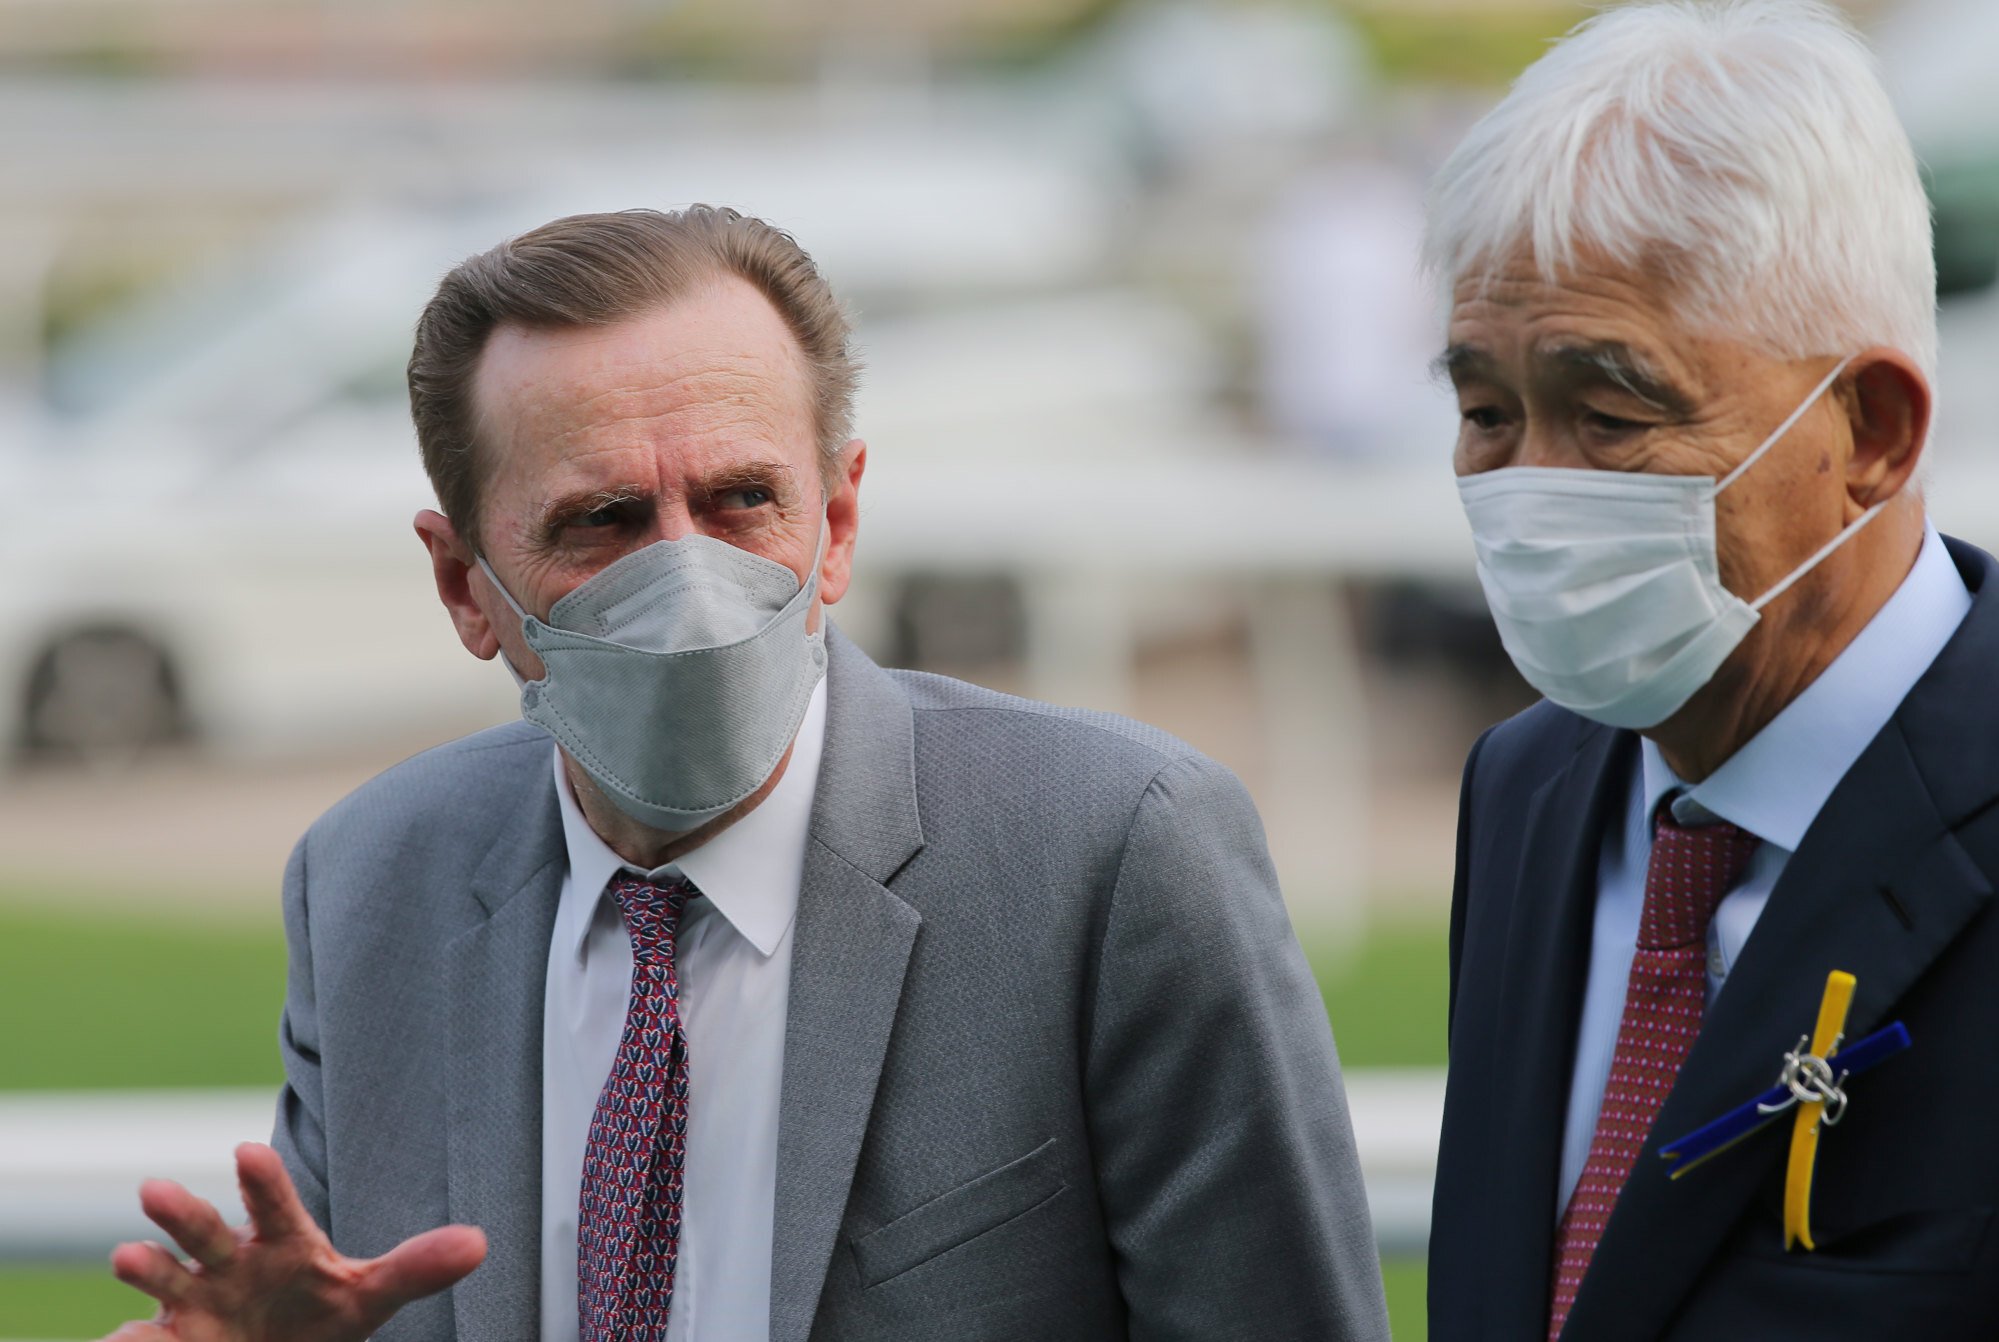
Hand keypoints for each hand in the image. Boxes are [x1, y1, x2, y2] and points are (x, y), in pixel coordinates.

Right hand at [102, 1142, 485, 1341]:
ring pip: (163, 1277)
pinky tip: (123, 1339)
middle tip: (153, 1189)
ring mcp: (192, 1305)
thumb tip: (479, 1243)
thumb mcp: (366, 1297)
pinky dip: (128, 1340)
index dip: (263, 1182)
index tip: (247, 1152)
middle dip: (182, 1213)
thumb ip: (415, 1268)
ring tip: (127, 1256)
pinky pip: (138, 1340)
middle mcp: (227, 1264)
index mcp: (279, 1242)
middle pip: (204, 1232)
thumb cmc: (315, 1313)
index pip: (274, 1205)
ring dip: (145, 1266)